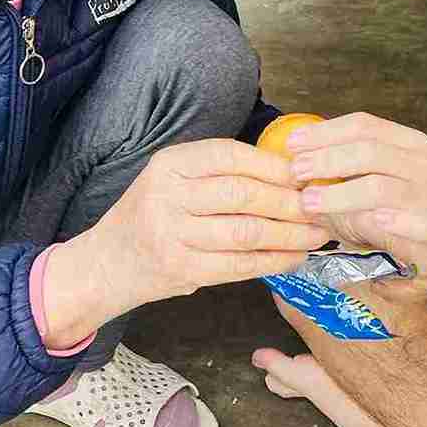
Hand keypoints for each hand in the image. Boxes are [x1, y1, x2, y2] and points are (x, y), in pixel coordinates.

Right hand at [46, 139, 330, 344]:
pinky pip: (239, 265)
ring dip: (289, 234)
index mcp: (169, 164)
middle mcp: (167, 195)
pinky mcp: (181, 270)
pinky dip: (273, 261)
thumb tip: (288, 169)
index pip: (230, 156)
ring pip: (246, 232)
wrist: (105, 264)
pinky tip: (294, 257)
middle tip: (321, 205)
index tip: (306, 172)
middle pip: (243, 194)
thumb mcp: (173, 180)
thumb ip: (219, 173)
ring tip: (317, 233)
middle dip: (290, 201)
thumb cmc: (152, 216)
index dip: (273, 165)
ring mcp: (172, 235)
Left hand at [284, 113, 426, 288]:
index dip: (325, 133)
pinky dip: (387, 221)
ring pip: (379, 186)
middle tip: (295, 173)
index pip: (364, 126)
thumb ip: (360, 170)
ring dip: (340, 194)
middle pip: (367, 151)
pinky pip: (409, 221)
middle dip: (326, 159)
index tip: (292, 144)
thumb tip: (306, 170)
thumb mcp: (399, 177)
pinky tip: (366, 224)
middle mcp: (423, 162)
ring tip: (310, 203)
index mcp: (410, 144)